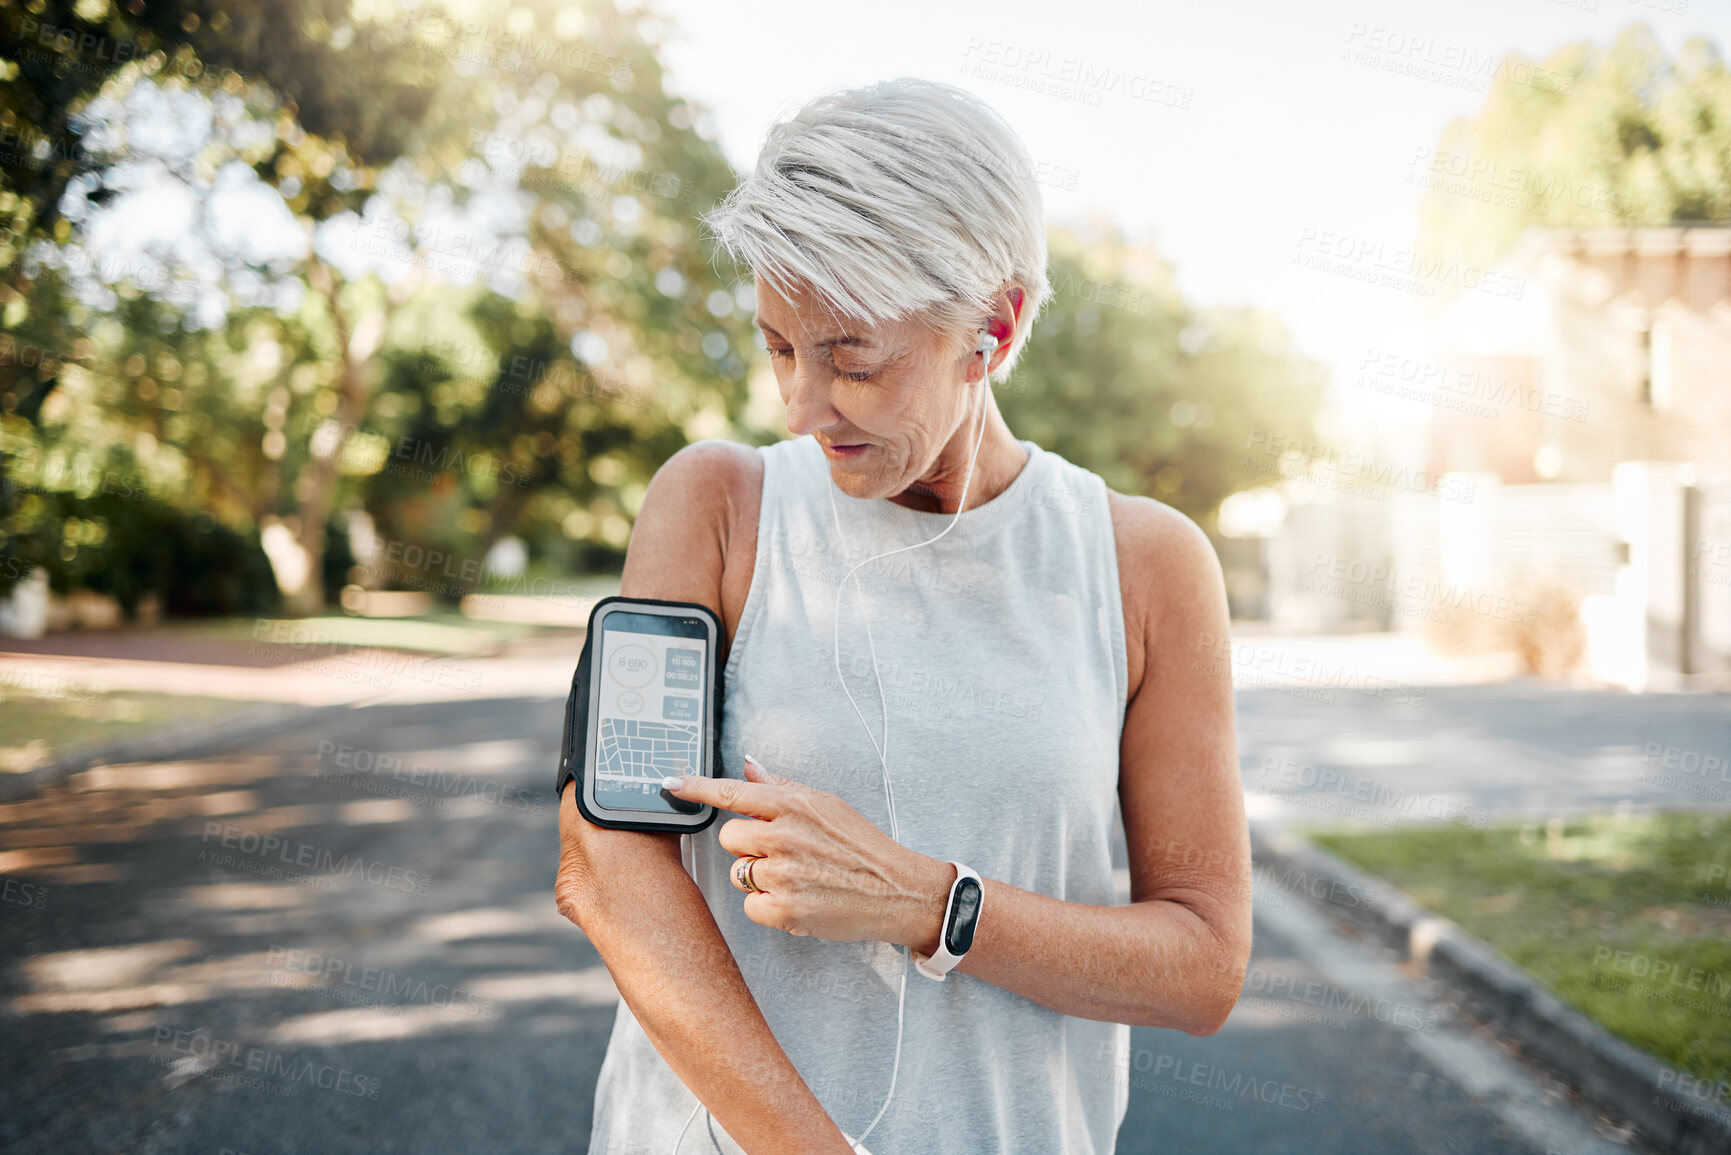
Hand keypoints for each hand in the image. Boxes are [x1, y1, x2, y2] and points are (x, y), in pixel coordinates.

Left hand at [666, 756, 952, 951]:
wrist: (897, 890)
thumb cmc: (861, 846)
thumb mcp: (826, 805)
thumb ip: (782, 787)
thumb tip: (749, 766)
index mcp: (794, 805)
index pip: (732, 792)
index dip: (696, 788)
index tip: (668, 785)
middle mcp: (785, 836)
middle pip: (729, 837)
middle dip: (747, 847)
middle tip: (782, 853)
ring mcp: (784, 874)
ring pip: (738, 874)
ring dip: (759, 879)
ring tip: (797, 879)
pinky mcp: (786, 910)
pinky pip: (751, 907)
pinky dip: (770, 908)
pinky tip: (799, 901)